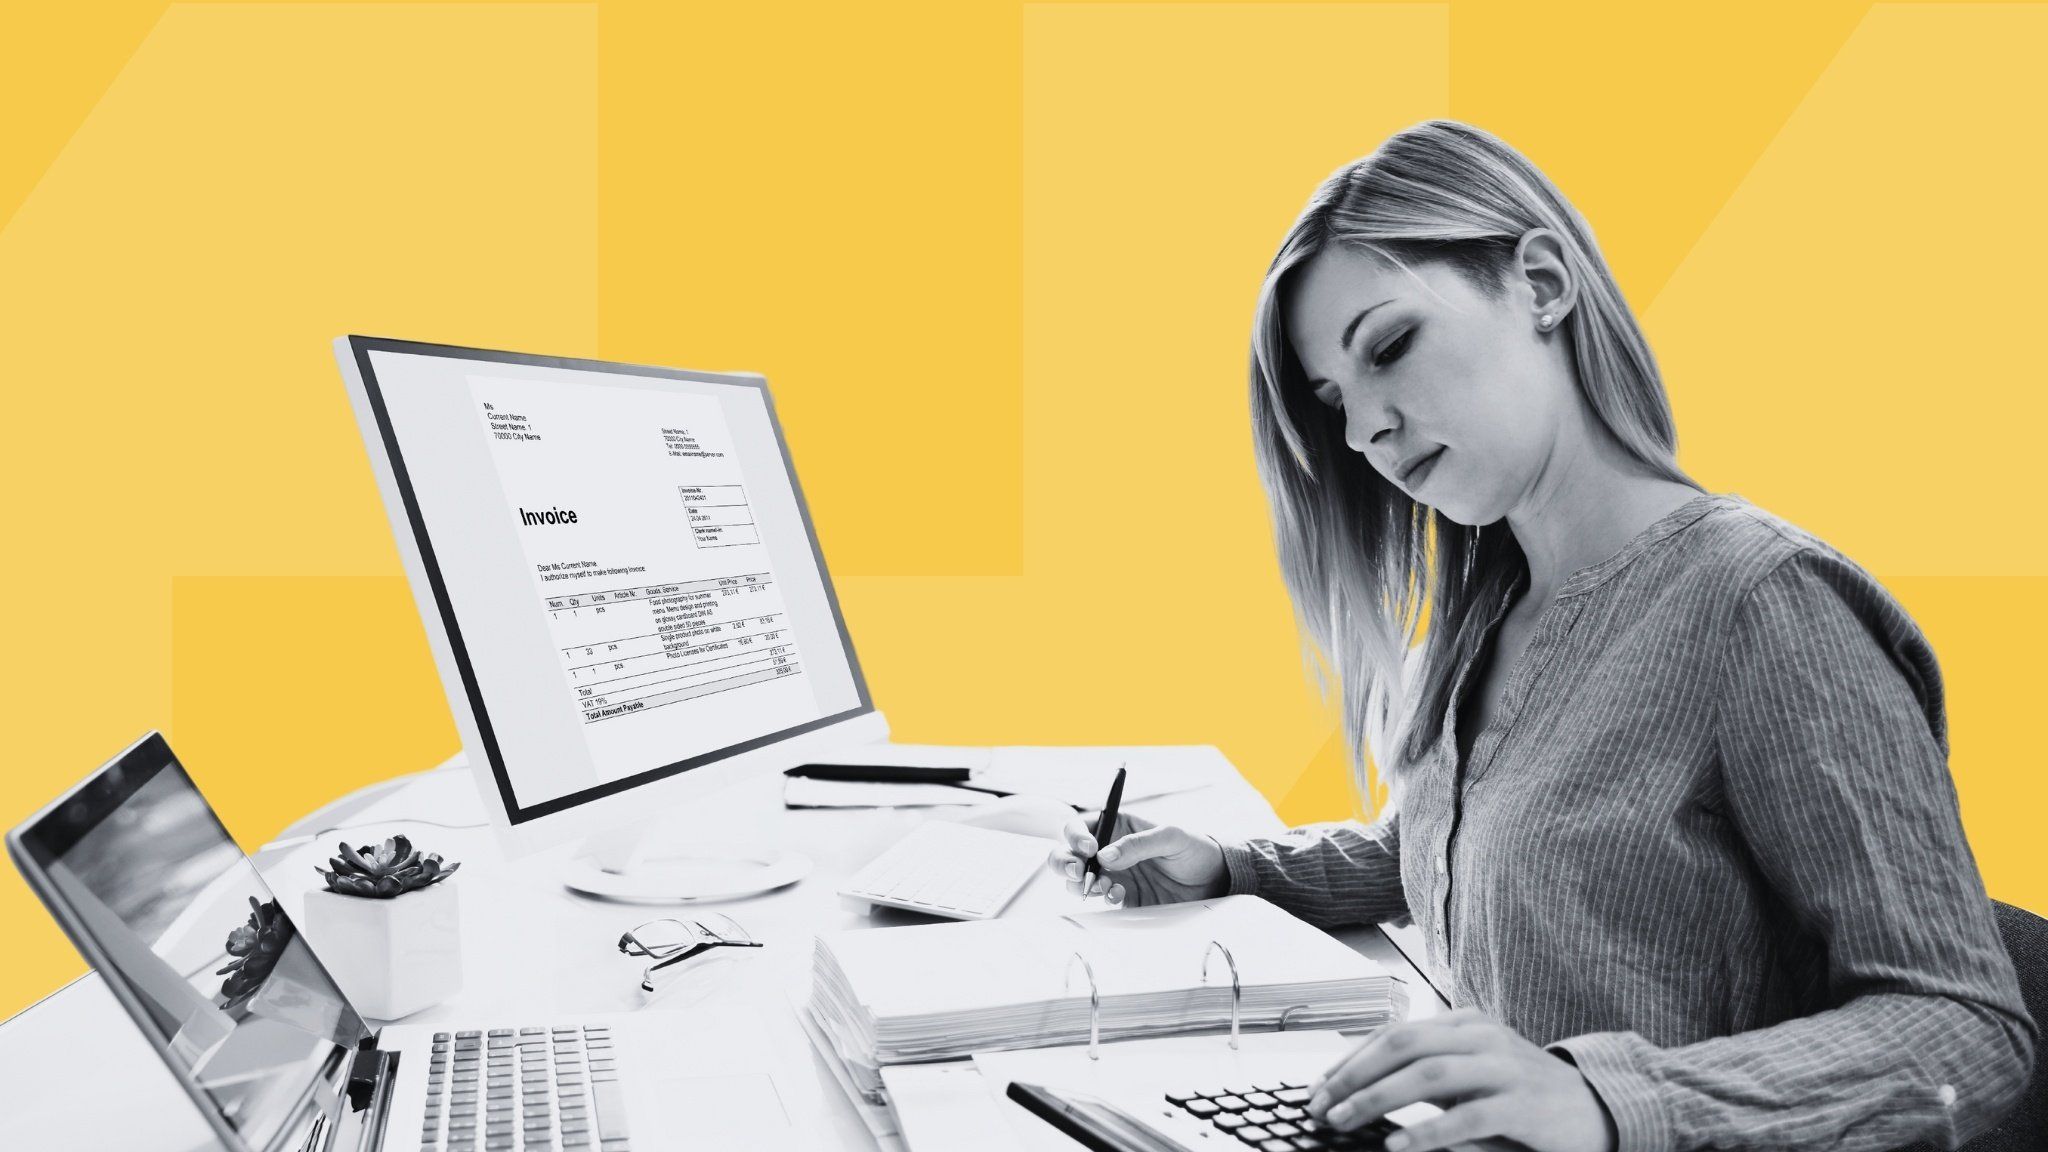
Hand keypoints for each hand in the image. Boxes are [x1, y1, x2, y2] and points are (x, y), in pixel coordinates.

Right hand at [1044, 810, 1227, 907]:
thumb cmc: (1194, 848)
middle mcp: (1109, 850)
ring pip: (1077, 880)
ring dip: (1081, 884)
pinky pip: (1100, 900)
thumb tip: (1105, 856)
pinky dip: (1103, 899)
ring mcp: (1113, 875)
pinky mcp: (1122, 898)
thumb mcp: (1171, 837)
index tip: (1088, 847)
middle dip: (1064, 862)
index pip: (1082, 826)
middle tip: (1079, 871)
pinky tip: (1119, 895)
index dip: (1075, 835)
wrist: (1214, 881)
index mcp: (1117, 826)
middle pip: (1068, 853)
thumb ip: (1138, 844)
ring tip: (1102, 885)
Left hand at [1308, 1008, 1616, 1151]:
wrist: (1599, 1109)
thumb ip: (1428, 1072)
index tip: (1318, 1087)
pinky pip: (1467, 1117)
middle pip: (1402, 1045)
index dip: (1350, 1060)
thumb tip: (1361, 1085)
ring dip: (1376, 1099)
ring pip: (1428, 1075)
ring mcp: (1505, 1067)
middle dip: (1353, 1075)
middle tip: (1320, 1105)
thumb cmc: (1524, 1097)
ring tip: (1343, 1121)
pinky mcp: (1524, 1105)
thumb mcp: (1472, 1075)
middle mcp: (1482, 1036)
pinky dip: (1427, 1132)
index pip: (1394, 1033)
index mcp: (1466, 1023)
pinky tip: (1397, 1146)